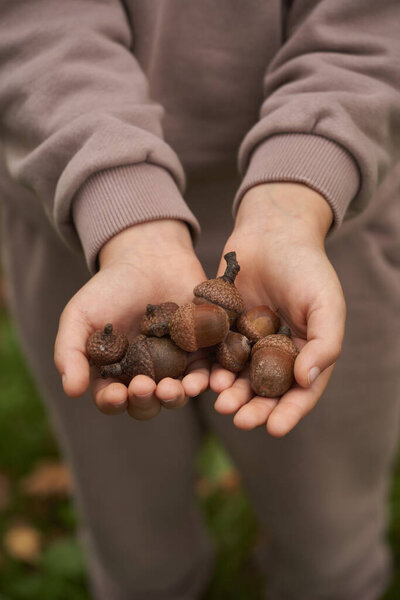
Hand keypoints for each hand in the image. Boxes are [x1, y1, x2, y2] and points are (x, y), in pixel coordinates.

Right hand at [54, 220, 209, 419]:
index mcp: (114, 372)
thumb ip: (70, 352)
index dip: (114, 401)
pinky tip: (206, 380)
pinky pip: (207, 372)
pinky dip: (207, 380)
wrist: (148, 258)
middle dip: (147, 402)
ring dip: (177, 396)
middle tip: (147, 387)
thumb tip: (71, 391)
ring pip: (178, 393)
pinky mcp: (201, 350)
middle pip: (147, 403)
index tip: (118, 394)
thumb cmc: (109, 288)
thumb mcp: (80, 316)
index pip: (112, 399)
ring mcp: (174, 365)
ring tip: (176, 388)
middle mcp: (145, 375)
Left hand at [210, 183, 345, 436]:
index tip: (275, 429)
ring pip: (238, 377)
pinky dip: (210, 370)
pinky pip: (215, 354)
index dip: (289, 412)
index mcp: (306, 351)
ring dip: (230, 394)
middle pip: (265, 390)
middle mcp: (276, 351)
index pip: (300, 390)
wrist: (271, 231)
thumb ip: (325, 343)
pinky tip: (204, 379)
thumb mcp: (326, 303)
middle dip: (255, 409)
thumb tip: (306, 380)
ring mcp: (247, 340)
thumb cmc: (306, 266)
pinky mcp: (223, 327)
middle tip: (240, 420)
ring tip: (220, 403)